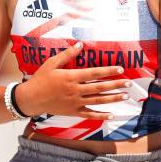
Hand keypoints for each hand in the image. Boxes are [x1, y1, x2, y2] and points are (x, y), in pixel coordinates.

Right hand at [14, 42, 131, 119]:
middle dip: (116, 84)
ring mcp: (75, 102)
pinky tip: (111, 115)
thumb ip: (66, 55)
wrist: (31, 99)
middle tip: (129, 83)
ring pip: (98, 101)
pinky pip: (90, 114)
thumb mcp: (51, 63)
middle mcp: (76, 90)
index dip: (108, 70)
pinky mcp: (73, 111)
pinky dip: (101, 115)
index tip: (120, 68)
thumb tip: (80, 45)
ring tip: (125, 96)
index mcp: (71, 77)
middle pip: (100, 87)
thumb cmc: (40, 79)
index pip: (94, 73)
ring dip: (113, 98)